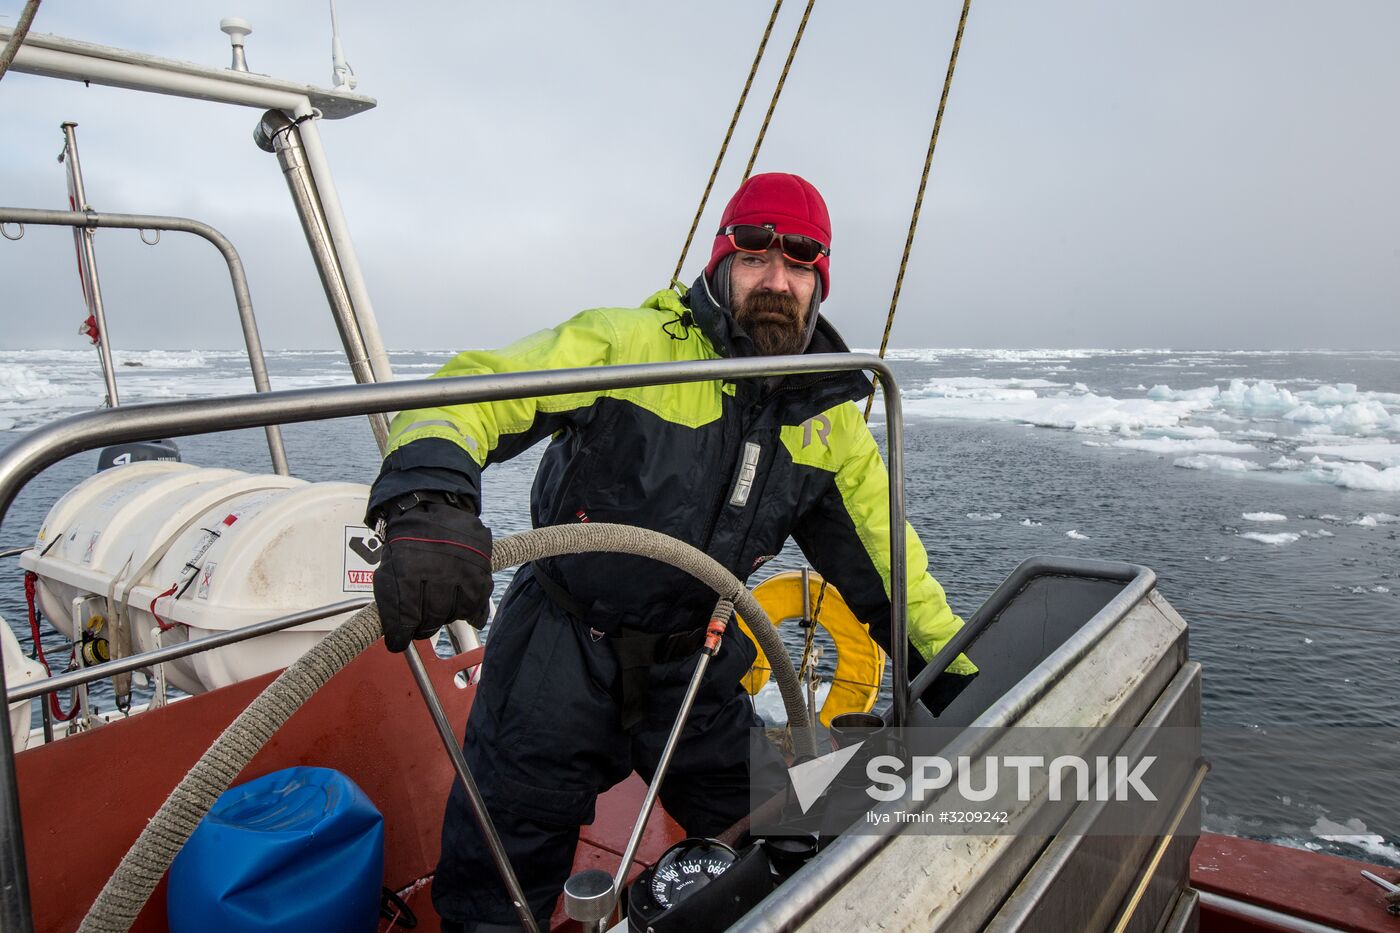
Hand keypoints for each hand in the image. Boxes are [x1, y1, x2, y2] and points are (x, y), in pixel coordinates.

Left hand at [374, 494, 492, 651]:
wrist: (430, 509)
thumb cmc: (406, 544)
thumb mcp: (387, 570)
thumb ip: (390, 605)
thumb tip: (398, 637)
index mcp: (407, 571)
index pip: (405, 620)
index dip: (400, 637)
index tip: (398, 642)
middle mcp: (437, 571)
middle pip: (430, 619)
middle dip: (422, 628)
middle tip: (419, 626)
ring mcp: (461, 570)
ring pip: (453, 614)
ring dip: (444, 618)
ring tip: (437, 610)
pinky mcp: (480, 570)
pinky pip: (477, 604)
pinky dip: (470, 613)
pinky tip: (462, 612)